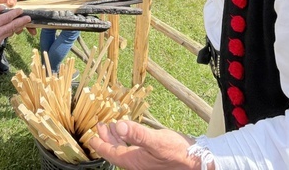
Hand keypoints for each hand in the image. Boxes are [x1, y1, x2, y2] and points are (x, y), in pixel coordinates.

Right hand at [0, 2, 30, 52]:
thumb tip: (3, 7)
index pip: (8, 17)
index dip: (16, 14)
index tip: (21, 10)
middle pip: (13, 26)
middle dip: (22, 22)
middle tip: (29, 18)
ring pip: (11, 31)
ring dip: (18, 26)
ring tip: (25, 22)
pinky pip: (7, 35)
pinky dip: (11, 30)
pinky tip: (15, 27)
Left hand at [88, 121, 209, 169]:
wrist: (197, 161)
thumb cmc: (178, 153)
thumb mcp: (156, 141)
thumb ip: (137, 134)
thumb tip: (118, 125)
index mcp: (134, 161)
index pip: (111, 153)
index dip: (100, 144)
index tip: (90, 137)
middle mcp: (137, 163)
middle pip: (116, 151)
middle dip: (107, 139)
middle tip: (99, 126)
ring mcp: (144, 161)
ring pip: (125, 149)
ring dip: (117, 138)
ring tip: (112, 126)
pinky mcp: (152, 157)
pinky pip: (134, 148)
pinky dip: (128, 138)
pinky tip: (131, 132)